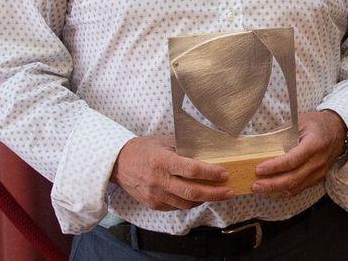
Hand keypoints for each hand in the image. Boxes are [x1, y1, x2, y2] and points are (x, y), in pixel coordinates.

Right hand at [112, 135, 232, 209]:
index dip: (210, 173)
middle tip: (229, 191)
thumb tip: (210, 150)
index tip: (224, 174)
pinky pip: (176, 207)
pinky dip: (190, 203)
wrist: (118, 163)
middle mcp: (158, 180)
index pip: (191, 170)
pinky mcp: (152, 204)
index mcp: (163, 161)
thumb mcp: (165, 142)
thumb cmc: (144, 149)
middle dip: (214, 193)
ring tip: (218, 194)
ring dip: (204, 200)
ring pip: (186, 203)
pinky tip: (199, 197)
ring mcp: (155, 194)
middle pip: (192, 191)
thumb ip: (185, 148)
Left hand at [252, 111, 346, 197]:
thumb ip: (281, 132)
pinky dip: (285, 191)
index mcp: (314, 144)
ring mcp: (320, 172)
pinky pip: (300, 189)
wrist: (339, 129)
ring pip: (296, 187)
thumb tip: (259, 143)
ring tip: (260, 190)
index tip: (259, 169)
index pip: (292, 160)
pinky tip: (272, 190)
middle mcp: (318, 161)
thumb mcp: (300, 122)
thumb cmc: (318, 124)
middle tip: (255, 185)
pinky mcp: (318, 178)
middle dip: (272, 184)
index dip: (275, 167)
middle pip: (293, 179)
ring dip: (276, 191)